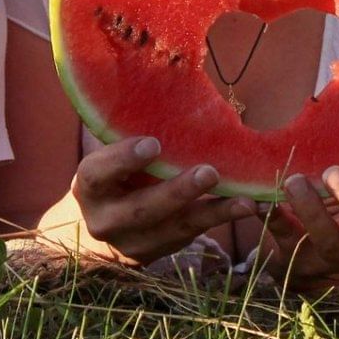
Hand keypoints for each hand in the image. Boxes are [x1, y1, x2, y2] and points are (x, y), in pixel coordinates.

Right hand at [69, 136, 257, 265]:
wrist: (105, 222)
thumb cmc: (115, 172)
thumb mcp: (111, 154)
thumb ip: (130, 131)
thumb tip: (166, 84)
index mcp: (89, 186)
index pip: (98, 174)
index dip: (124, 159)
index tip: (154, 144)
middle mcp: (105, 219)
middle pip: (141, 210)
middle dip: (178, 192)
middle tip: (209, 173)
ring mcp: (132, 243)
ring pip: (174, 229)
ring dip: (213, 214)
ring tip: (244, 201)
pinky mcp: (158, 253)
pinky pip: (192, 236)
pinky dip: (221, 221)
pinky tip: (249, 208)